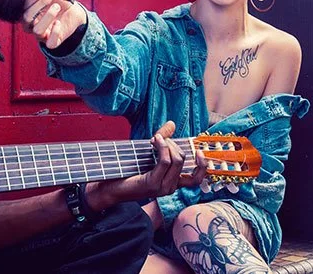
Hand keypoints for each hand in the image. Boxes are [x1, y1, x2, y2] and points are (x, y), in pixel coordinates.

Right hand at [22, 0, 86, 48]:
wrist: (75, 12)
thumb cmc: (60, 2)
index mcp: (29, 12)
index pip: (24, 6)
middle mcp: (32, 24)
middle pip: (26, 18)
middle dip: (38, 5)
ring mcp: (43, 34)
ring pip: (37, 30)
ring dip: (47, 17)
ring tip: (57, 6)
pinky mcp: (53, 41)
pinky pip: (50, 43)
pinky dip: (55, 32)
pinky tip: (59, 23)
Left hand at [83, 121, 206, 209]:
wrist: (110, 187)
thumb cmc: (128, 171)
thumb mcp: (149, 153)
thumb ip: (163, 139)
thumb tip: (172, 124)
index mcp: (173, 182)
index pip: (197, 179)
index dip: (203, 165)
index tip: (199, 150)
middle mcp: (171, 187)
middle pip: (184, 160)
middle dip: (174, 143)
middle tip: (161, 137)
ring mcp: (163, 188)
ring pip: (177, 160)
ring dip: (168, 144)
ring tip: (157, 138)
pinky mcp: (153, 184)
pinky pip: (165, 162)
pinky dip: (162, 148)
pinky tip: (155, 141)